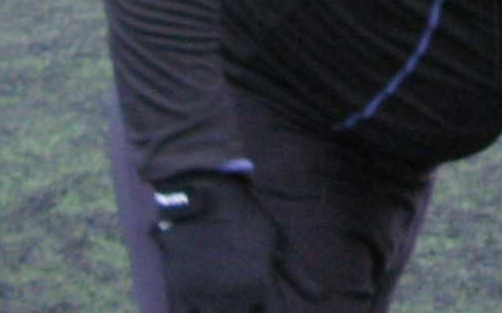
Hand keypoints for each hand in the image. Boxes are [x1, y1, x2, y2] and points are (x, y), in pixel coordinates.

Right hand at [151, 173, 322, 312]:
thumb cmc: (246, 220)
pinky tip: (201, 311)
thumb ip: (300, 274)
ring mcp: (206, 298)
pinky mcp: (179, 295)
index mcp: (262, 285)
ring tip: (228, 308)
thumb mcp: (279, 242)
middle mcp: (236, 297)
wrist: (203, 200)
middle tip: (245, 307)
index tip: (266, 310)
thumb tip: (322, 298)